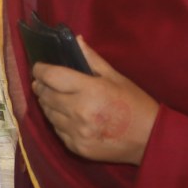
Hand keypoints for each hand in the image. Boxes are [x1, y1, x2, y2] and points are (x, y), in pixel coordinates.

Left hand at [31, 38, 158, 165]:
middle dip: (41, 86)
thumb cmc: (135, 104)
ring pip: (48, 114)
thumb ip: (92, 59)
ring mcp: (77, 131)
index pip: (52, 76)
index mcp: (89, 90)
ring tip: (54, 97)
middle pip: (45, 95)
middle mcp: (79, 111)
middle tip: (43, 82)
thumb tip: (76, 40)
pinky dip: (57, 121)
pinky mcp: (76, 147)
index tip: (38, 67)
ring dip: (48, 104)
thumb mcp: (116, 77)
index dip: (40, 70)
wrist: (150, 140)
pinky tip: (66, 116)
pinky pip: (57, 130)